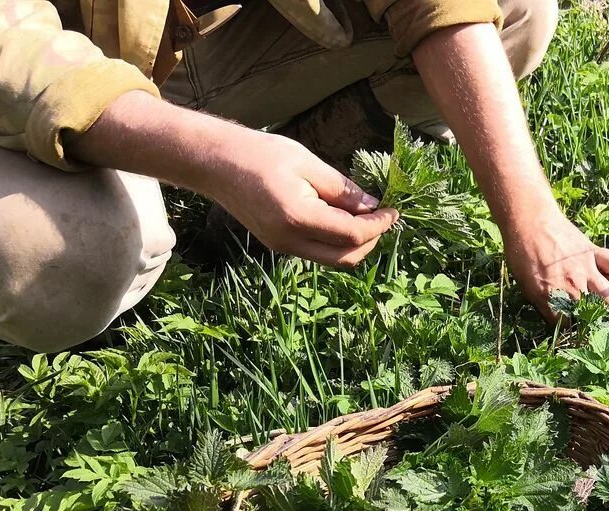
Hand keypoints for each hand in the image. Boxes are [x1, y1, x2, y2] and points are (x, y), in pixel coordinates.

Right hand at [201, 129, 398, 266]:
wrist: (215, 163)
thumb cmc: (259, 154)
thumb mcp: (308, 163)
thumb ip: (343, 190)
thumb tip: (373, 206)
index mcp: (298, 218)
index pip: (352, 235)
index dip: (379, 225)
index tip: (393, 210)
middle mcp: (289, 241)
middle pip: (346, 257)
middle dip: (372, 240)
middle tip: (384, 216)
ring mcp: (282, 247)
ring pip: (332, 259)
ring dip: (355, 244)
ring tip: (367, 217)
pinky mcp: (278, 245)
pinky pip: (317, 252)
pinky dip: (337, 241)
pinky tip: (344, 219)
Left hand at [503, 211, 608, 320]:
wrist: (529, 221)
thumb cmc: (521, 252)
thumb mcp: (524, 284)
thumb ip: (542, 302)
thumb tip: (555, 314)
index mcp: (551, 296)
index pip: (565, 324)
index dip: (563, 323)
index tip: (562, 318)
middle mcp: (572, 286)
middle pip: (590, 315)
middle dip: (585, 316)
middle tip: (579, 308)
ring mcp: (586, 270)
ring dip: (604, 300)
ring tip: (596, 296)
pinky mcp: (594, 253)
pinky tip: (608, 275)